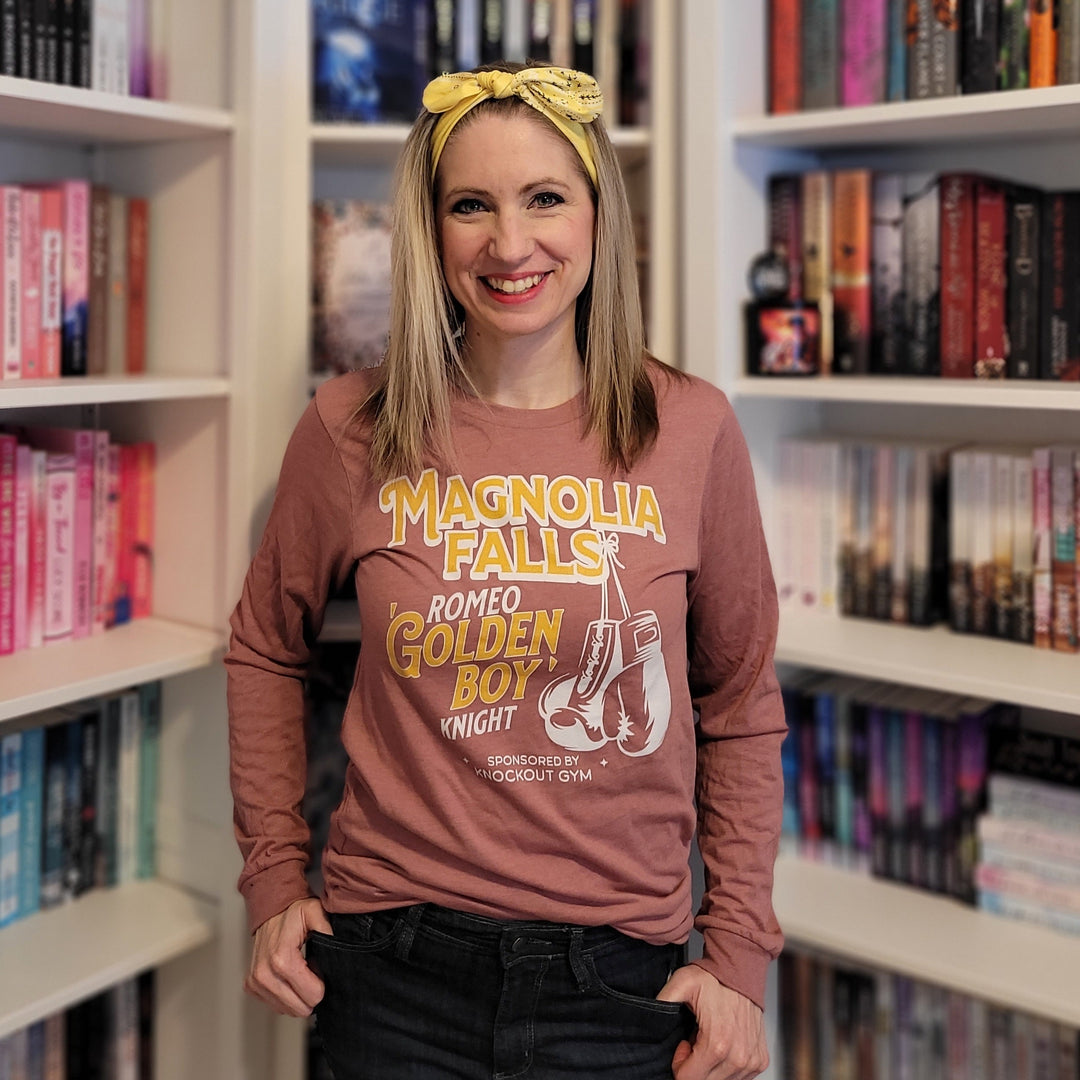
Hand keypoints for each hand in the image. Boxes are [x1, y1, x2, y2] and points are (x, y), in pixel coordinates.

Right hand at [245, 897, 333, 1016]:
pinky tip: (289, 976)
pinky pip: (276, 1006)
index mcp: (281, 959)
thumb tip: (338, 955)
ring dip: (298, 994)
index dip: (322, 984)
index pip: (312, 995)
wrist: (270, 910)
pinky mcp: (251, 986)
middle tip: (311, 969)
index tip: (319, 967)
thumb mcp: (316, 912)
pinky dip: (286, 995)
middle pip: (300, 1008)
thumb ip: (329, 931)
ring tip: (300, 971)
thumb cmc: (293, 913)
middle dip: (311, 992)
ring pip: (288, 1010)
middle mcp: (264, 974)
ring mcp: (255, 982)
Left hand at [656, 966, 768, 1079]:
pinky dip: (726, 1066)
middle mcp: (738, 1057)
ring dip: (710, 1066)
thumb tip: (648, 1017)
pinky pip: (737, 1077)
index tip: (684, 1044)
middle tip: (695, 1040)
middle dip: (694, 1065)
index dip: (680, 1064)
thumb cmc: (715, 977)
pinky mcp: (759, 1061)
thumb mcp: (681, 984)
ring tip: (709, 1039)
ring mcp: (751, 1061)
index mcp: (717, 1044)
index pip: (688, 1079)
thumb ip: (662, 1003)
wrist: (741, 969)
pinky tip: (722, 1044)